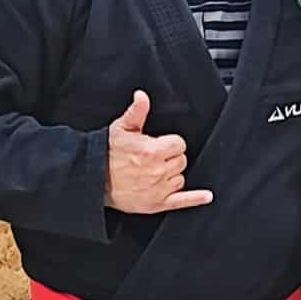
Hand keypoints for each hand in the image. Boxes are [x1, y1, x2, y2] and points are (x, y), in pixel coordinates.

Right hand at [105, 90, 212, 213]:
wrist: (95, 180)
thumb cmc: (106, 154)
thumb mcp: (120, 129)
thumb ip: (136, 112)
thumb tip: (142, 96)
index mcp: (152, 150)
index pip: (179, 144)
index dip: (170, 143)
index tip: (160, 145)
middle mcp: (158, 170)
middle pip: (181, 160)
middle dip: (171, 158)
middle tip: (154, 159)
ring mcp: (159, 188)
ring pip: (180, 177)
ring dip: (172, 175)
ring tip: (153, 173)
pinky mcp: (158, 203)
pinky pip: (183, 201)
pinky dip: (196, 199)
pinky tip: (206, 196)